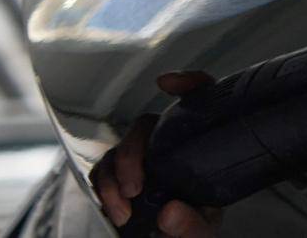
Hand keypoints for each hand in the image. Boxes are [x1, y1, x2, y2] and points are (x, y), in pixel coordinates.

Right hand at [90, 72, 220, 237]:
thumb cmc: (193, 229)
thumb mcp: (204, 229)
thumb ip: (193, 224)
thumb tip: (169, 213)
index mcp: (195, 151)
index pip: (199, 102)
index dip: (187, 83)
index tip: (167, 83)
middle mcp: (169, 148)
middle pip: (146, 126)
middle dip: (131, 152)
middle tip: (134, 187)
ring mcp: (144, 161)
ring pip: (119, 147)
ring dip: (112, 176)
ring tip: (122, 209)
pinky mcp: (121, 178)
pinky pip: (103, 170)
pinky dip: (103, 187)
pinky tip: (115, 208)